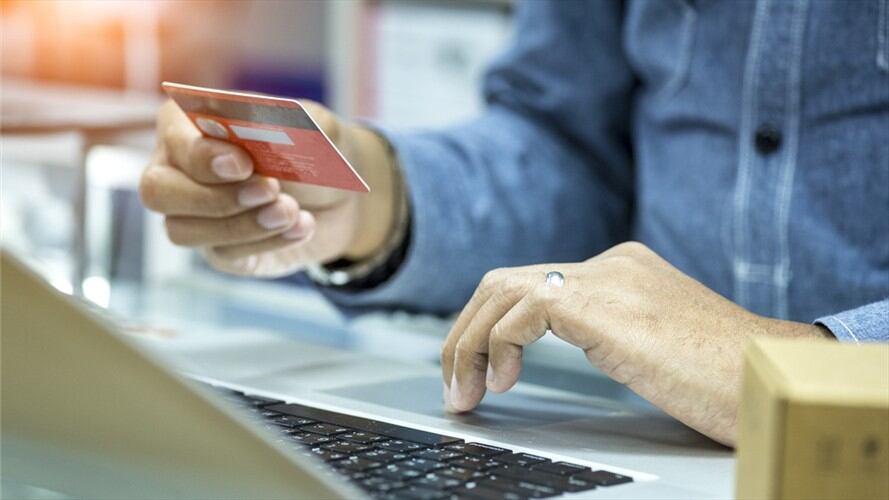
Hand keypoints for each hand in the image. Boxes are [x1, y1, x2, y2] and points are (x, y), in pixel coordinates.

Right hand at [140, 99, 401, 277]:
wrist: (341, 196)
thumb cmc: (314, 148)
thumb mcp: (313, 127)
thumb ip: (287, 125)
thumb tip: (261, 134)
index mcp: (190, 124)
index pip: (175, 140)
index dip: (203, 156)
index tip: (244, 164)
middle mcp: (178, 170)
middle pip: (157, 191)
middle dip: (212, 197)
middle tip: (269, 191)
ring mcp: (193, 215)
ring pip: (183, 231)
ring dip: (241, 224)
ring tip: (290, 211)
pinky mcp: (218, 250)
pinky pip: (224, 254)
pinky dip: (267, 242)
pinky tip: (301, 226)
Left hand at [440, 242, 832, 445]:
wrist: (769, 377)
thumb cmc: (723, 376)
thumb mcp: (650, 345)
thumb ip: (607, 332)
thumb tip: (552, 349)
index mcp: (620, 270)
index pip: (530, 284)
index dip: (489, 326)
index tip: (476, 370)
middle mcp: (609, 265)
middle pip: (504, 282)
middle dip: (465, 333)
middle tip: (455, 384)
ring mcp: (606, 280)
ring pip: (501, 291)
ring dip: (469, 344)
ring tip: (466, 392)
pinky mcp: (602, 306)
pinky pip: (521, 312)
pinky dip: (498, 345)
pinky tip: (503, 381)